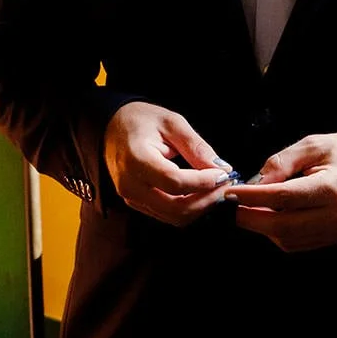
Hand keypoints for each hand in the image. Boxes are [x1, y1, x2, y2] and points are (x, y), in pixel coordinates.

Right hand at [103, 101, 234, 225]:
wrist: (111, 127)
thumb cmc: (139, 120)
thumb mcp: (171, 122)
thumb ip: (197, 147)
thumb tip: (221, 168)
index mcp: (136, 160)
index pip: (175, 182)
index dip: (204, 182)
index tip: (223, 174)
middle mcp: (131, 185)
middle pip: (176, 208)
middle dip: (207, 200)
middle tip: (225, 185)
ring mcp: (132, 197)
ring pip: (174, 217)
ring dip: (200, 207)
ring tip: (216, 189)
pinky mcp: (137, 203)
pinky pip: (167, 214)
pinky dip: (188, 208)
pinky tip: (200, 193)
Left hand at [221, 132, 336, 251]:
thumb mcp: (313, 145)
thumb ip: (282, 162)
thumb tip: (254, 182)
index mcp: (332, 188)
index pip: (283, 197)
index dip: (252, 196)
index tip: (231, 192)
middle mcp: (335, 215)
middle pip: (282, 226)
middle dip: (251, 218)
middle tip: (233, 205)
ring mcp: (335, 231)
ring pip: (287, 239)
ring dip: (262, 227)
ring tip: (250, 208)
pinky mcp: (332, 238)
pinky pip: (296, 244)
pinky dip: (277, 234)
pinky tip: (270, 216)